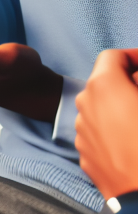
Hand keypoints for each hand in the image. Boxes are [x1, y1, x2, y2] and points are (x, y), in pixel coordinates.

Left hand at [76, 48, 137, 200]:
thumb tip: (136, 81)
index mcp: (104, 86)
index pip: (113, 56)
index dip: (134, 58)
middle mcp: (84, 103)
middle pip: (105, 82)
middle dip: (128, 84)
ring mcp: (82, 132)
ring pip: (100, 109)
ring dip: (119, 108)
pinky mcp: (85, 156)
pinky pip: (99, 133)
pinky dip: (114, 131)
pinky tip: (134, 145)